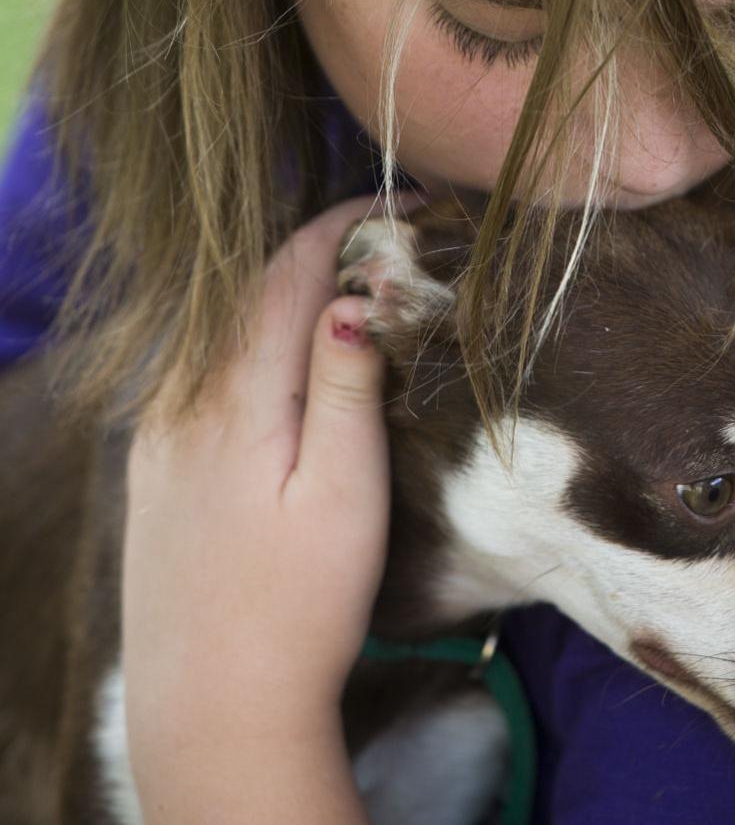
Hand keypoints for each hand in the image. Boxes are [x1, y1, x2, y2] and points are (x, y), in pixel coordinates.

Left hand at [121, 193, 414, 803]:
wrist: (211, 712)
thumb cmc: (300, 607)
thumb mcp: (344, 496)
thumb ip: (345, 388)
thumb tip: (353, 293)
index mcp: (237, 396)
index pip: (287, 270)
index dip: (344, 224)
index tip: (401, 204)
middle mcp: (184, 398)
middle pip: (251, 289)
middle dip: (317, 250)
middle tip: (387, 238)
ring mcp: (160, 432)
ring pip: (223, 327)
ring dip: (282, 294)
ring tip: (348, 285)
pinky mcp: (152, 466)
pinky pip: (201, 369)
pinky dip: (248, 340)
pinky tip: (283, 357)